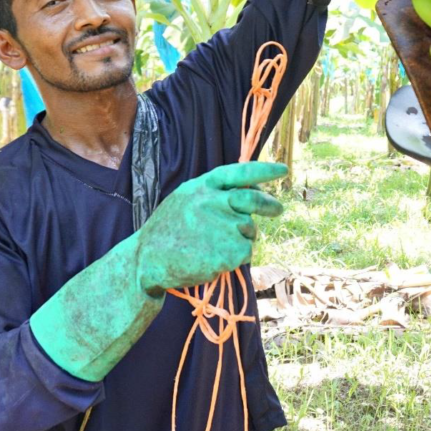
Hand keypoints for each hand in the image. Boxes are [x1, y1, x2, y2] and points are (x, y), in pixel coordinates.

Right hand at [136, 162, 286, 292]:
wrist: (147, 260)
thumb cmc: (168, 231)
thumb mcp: (186, 200)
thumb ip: (213, 195)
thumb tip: (248, 195)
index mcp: (202, 187)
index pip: (240, 173)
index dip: (264, 171)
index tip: (283, 170)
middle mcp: (214, 202)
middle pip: (252, 200)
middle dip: (269, 204)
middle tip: (278, 209)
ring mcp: (222, 226)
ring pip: (248, 230)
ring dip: (240, 239)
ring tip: (212, 246)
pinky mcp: (228, 251)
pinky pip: (245, 253)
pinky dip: (236, 258)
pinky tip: (213, 259)